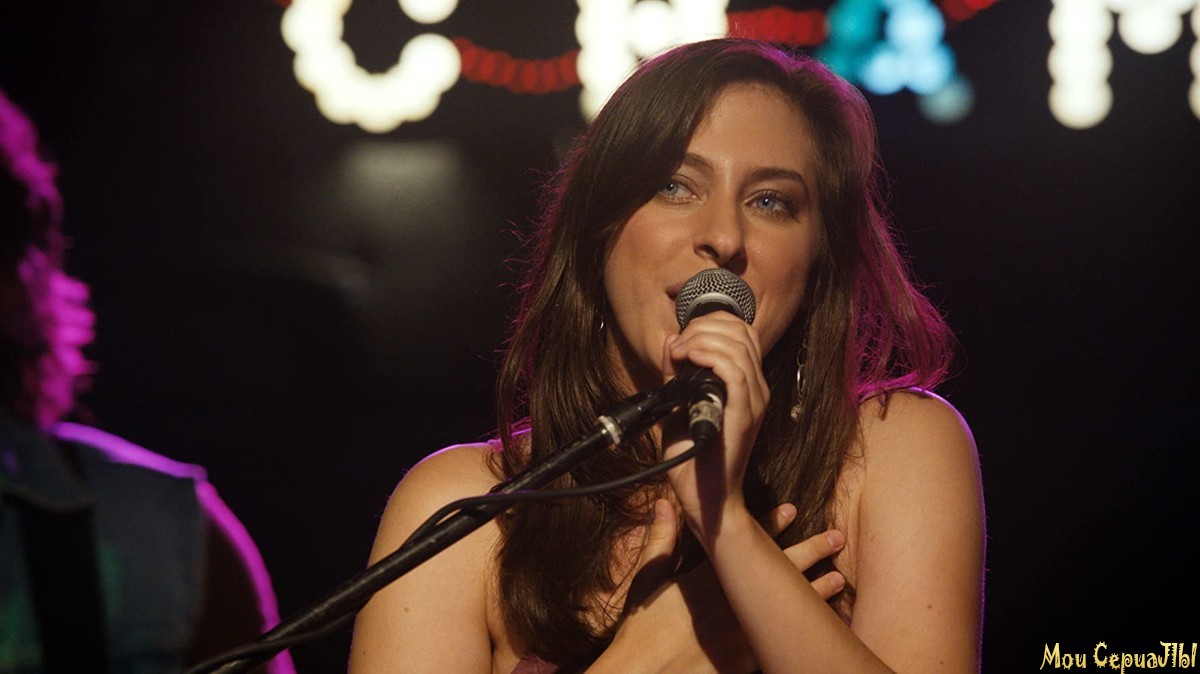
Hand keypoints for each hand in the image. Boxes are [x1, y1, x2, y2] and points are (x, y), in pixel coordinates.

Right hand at [599, 500, 844, 672]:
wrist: (643, 671)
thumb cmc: (640, 627)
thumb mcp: (646, 578)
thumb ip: (659, 539)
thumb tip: (662, 502)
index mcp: (709, 577)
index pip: (745, 543)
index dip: (771, 524)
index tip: (792, 509)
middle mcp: (732, 600)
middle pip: (779, 570)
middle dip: (811, 550)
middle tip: (836, 537)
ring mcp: (743, 632)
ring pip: (789, 608)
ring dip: (817, 592)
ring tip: (840, 580)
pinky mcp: (747, 662)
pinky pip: (781, 644)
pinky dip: (803, 635)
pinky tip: (824, 630)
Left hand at [661, 312, 768, 540]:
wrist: (704, 497)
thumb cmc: (693, 457)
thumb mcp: (680, 404)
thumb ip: (678, 374)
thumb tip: (672, 341)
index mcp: (746, 385)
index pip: (742, 332)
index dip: (712, 322)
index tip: (683, 336)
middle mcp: (757, 390)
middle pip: (742, 332)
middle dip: (704, 326)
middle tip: (679, 344)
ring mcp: (754, 402)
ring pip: (738, 347)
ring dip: (703, 339)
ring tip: (681, 351)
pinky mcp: (744, 415)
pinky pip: (735, 373)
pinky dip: (710, 357)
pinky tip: (690, 358)